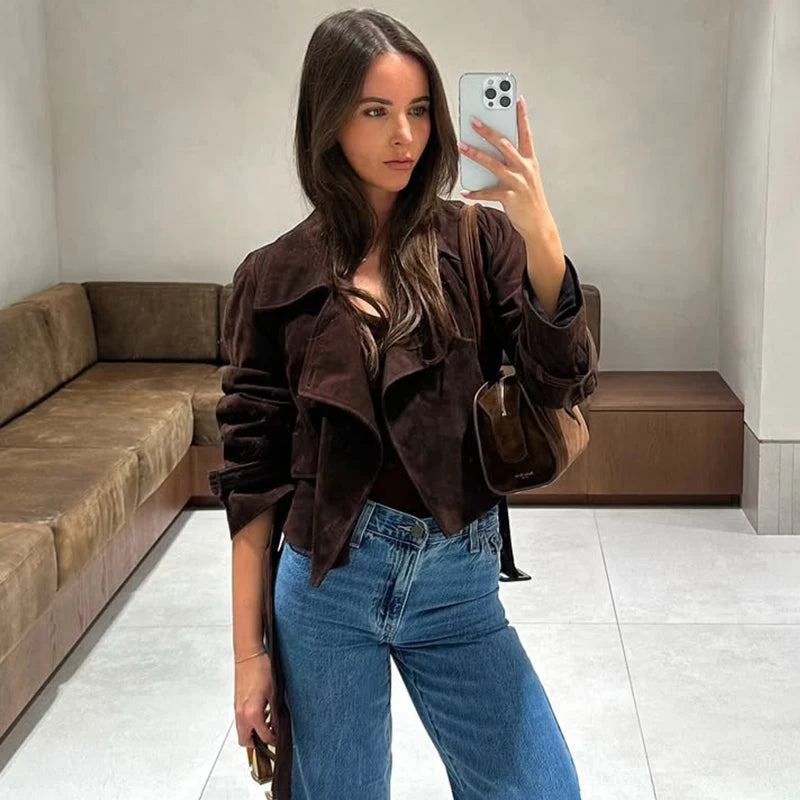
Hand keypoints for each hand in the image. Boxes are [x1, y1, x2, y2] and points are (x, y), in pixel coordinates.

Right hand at [234, 652, 277, 745]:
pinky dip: (248, 723)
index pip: (263, 736)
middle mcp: (242, 714)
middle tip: (270, 736)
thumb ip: (275, 712)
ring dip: (252, 732)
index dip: (273, 740)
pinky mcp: (236, 703)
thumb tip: (278, 724)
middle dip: (257, 743)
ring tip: (267, 723)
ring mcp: (237, 709)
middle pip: (245, 741)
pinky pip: (240, 721)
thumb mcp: (274, 692)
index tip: (279, 740)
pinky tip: (260, 713)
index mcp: (253, 713)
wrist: (248, 656)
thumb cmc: (261, 669)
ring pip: (241, 731)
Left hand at [458, 94, 555, 241]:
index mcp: (530, 160)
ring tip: (461, 146)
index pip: (526, 133)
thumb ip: (511, 162)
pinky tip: (464, 191)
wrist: (538, 223)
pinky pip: (488, 192)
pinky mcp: (510, 198)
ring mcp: (518, 182)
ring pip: (493, 164)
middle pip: (504, 144)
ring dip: (475, 154)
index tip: (516, 98)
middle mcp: (525, 168)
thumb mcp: (525, 176)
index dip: (521, 116)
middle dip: (488, 131)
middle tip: (473, 120)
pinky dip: (475, 192)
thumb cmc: (528, 198)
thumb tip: (488, 150)